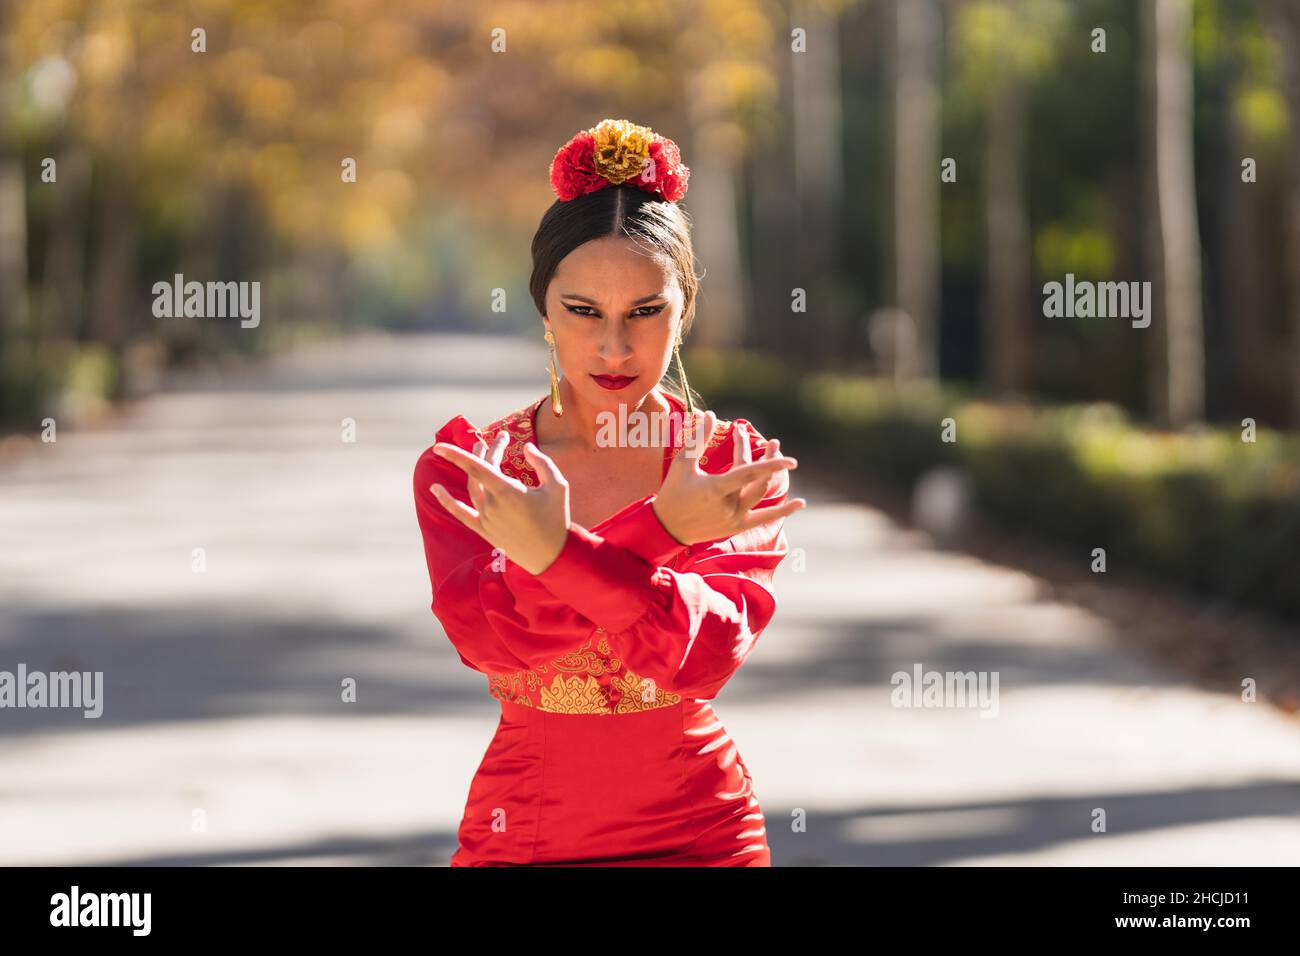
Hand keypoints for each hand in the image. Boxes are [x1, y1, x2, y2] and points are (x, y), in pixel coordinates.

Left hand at [428, 430, 571, 574]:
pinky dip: (446, 501)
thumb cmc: (557, 518)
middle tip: (493, 440)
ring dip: (471, 469)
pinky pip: (461, 513)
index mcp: (507, 491)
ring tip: (479, 452)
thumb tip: (526, 448)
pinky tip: (435, 489)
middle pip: (479, 472)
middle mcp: (492, 505)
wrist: (552, 555)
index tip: (439, 445)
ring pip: (472, 488)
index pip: (475, 468)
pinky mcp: (484, 530)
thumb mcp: (558, 485)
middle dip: (484, 452)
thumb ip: (542, 462)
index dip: (455, 455)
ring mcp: (486, 518)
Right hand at [651, 411, 805, 546]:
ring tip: (782, 459)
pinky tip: (800, 503)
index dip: (770, 464)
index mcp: (716, 488)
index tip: (789, 458)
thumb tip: (709, 414)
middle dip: (768, 459)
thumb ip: (698, 439)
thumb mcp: (683, 464)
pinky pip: (765, 517)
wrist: (667, 527)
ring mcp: (735, 518)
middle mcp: (729, 505)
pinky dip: (783, 511)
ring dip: (774, 476)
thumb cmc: (673, 492)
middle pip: (757, 479)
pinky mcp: (737, 526)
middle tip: (774, 443)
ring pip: (762, 494)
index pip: (748, 473)